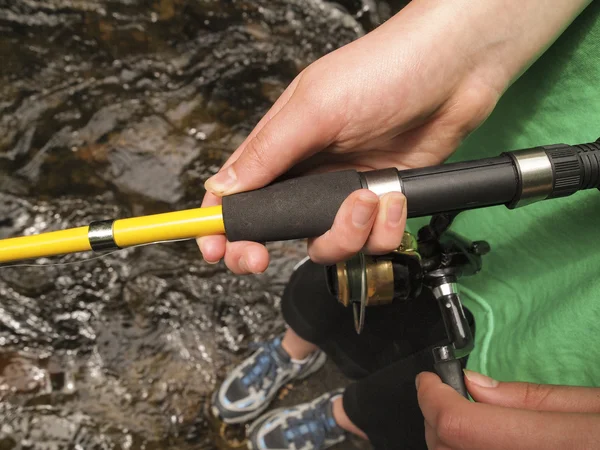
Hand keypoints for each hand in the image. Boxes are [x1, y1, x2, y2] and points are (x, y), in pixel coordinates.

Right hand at [199, 0, 590, 273]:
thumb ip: (267, 152)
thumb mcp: (316, 107)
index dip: (221, 223)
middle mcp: (310, 174)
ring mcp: (345, 193)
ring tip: (368, 199)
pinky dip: (385, 228)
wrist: (457, 70)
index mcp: (282, 146)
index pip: (237, 192)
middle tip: (264, 256)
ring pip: (327, 243)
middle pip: (276, 229)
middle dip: (270, 246)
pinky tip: (395, 199)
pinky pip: (372, 241)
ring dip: (347, 232)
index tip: (214, 248)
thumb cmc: (385, 69)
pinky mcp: (381, 206)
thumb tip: (221, 189)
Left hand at [416, 370, 599, 449]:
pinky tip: (483, 445)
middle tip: (444, 397)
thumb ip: (534, 400)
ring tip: (464, 420)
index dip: (433, 398)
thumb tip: (473, 385)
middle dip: (436, 420)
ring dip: (447, 444)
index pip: (464, 426)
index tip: (429, 380)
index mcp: (568, 447)